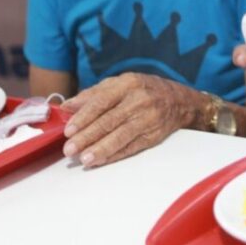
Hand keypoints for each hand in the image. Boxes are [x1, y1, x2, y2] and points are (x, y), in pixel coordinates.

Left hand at [61, 72, 202, 167]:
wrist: (178, 100)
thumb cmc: (142, 90)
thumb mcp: (119, 84)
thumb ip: (92, 94)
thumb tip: (67, 107)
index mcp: (128, 84)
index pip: (102, 101)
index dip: (84, 117)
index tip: (69, 130)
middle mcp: (140, 100)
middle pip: (110, 121)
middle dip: (88, 136)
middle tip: (70, 149)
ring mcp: (149, 119)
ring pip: (121, 136)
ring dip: (101, 149)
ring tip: (84, 159)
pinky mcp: (154, 136)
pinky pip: (132, 147)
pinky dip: (115, 155)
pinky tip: (101, 160)